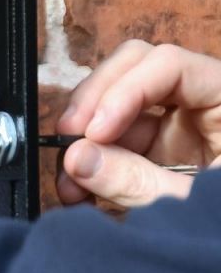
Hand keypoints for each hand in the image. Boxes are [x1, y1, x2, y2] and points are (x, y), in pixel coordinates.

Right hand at [56, 41, 220, 208]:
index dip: (124, 91)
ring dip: (85, 139)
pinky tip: (79, 190)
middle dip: (95, 102)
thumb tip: (77, 158)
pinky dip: (92, 164)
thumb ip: (139, 182)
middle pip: (136, 71)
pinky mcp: (160, 157)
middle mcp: (205, 106)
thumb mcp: (200, 206)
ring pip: (117, 108)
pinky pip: (116, 145)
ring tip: (69, 180)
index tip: (93, 132)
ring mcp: (181, 130)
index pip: (170, 66)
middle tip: (68, 137)